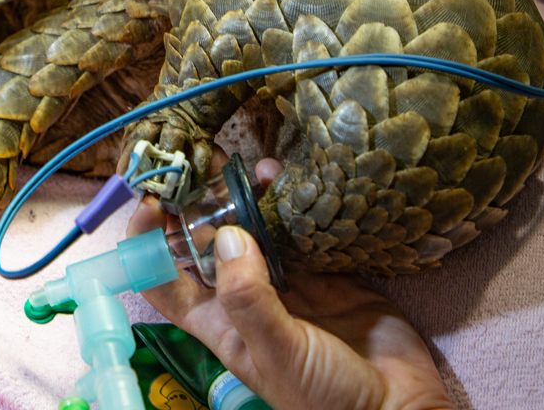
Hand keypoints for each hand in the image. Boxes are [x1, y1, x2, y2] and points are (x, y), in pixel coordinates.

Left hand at [128, 193, 452, 409]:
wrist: (396, 409)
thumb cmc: (326, 398)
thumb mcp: (277, 351)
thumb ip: (248, 298)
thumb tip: (224, 235)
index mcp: (217, 321)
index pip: (163, 279)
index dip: (147, 242)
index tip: (152, 201)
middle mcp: (243, 296)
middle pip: (205, 242)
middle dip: (196, 203)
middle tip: (198, 160)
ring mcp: (284, 281)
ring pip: (251, 228)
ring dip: (243, 196)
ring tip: (245, 165)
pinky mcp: (323, 270)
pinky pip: (298, 227)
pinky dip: (289, 201)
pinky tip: (284, 177)